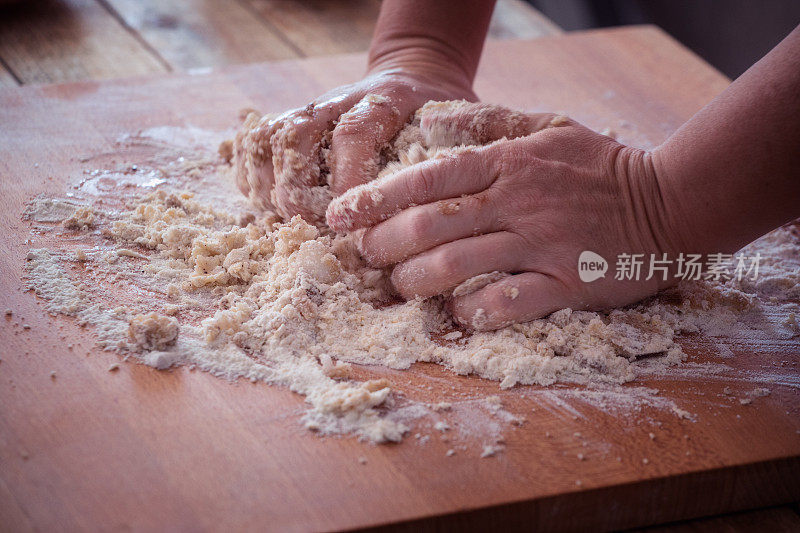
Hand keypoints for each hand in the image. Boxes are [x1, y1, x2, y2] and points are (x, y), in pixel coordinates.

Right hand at [232, 68, 476, 222]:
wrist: (412, 76)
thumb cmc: (436, 118)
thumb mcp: (458, 129)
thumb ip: (449, 159)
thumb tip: (436, 209)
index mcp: (386, 100)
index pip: (354, 134)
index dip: (347, 178)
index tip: (351, 219)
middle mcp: (340, 101)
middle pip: (298, 135)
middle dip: (299, 189)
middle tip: (314, 226)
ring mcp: (311, 109)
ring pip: (269, 136)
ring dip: (270, 184)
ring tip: (287, 218)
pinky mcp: (291, 119)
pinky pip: (254, 140)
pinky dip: (251, 172)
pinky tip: (266, 200)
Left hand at [327, 105, 682, 329]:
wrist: (672, 202)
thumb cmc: (602, 166)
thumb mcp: (548, 127)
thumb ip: (490, 123)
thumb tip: (435, 120)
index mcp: (508, 162)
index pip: (428, 177)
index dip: (377, 198)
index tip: (340, 215)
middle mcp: (517, 201)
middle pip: (431, 225)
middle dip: (384, 245)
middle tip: (365, 258)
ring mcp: (541, 243)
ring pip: (458, 266)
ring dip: (416, 281)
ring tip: (399, 287)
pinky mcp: (566, 283)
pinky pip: (508, 303)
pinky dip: (474, 312)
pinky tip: (456, 315)